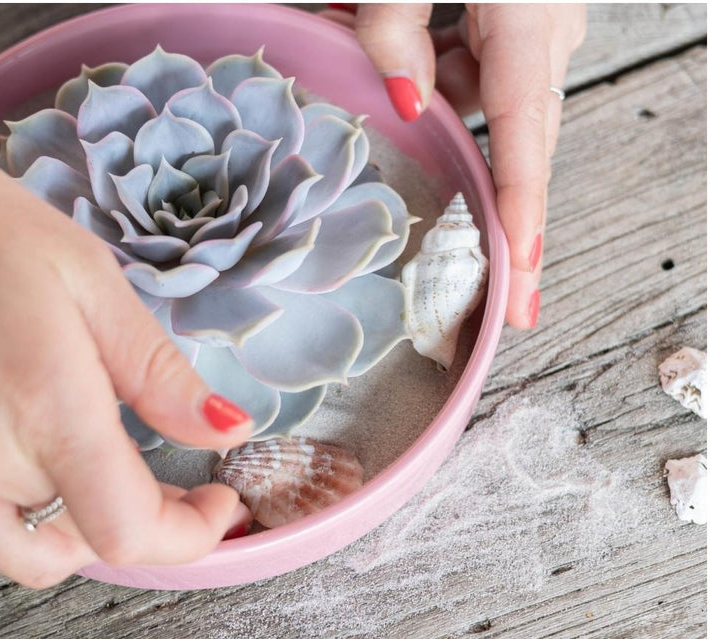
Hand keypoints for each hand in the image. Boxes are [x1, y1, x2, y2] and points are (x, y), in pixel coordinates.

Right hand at [0, 134, 252, 587]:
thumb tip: (227, 429)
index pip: (126, 530)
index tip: (218, 502)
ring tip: (108, 474)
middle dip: (145, 522)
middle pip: (86, 547)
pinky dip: (24, 526)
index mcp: (41, 405)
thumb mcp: (90, 282)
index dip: (189, 536)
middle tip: (170, 478)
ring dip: (84, 532)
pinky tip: (43, 472)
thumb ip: (159, 373)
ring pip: (26, 558)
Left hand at [323, 3, 586, 328]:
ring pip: (503, 114)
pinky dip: (454, 93)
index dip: (522, 215)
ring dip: (462, 138)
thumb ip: (395, 33)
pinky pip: (491, 81)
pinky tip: (421, 81)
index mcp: (529, 19)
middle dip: (512, 221)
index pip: (525, 138)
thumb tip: (411, 114)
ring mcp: (543, 27)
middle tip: (511, 304)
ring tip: (420, 133)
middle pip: (526, 145)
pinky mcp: (525, 20)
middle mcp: (549, 34)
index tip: (523, 280)